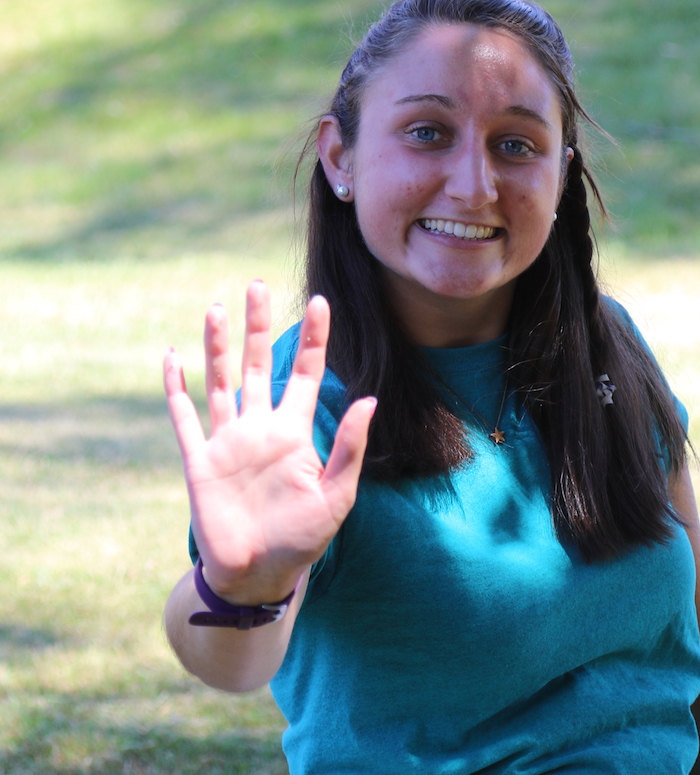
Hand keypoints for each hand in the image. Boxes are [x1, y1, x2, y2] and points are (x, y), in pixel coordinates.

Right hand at [163, 280, 375, 604]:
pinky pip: (183, 416)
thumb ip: (350, 446)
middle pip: (259, 364)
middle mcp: (260, 427)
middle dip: (258, 326)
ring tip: (216, 307)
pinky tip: (170, 356)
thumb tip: (371, 399)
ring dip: (217, 345)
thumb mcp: (337, 493)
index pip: (306, 373)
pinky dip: (175, 387)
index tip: (320, 302)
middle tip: (257, 285)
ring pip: (220, 380)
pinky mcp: (199, 460)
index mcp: (294, 431)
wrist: (260, 573)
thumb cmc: (303, 537)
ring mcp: (228, 440)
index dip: (313, 339)